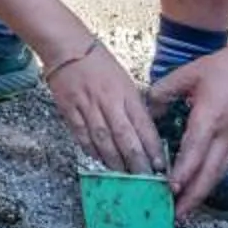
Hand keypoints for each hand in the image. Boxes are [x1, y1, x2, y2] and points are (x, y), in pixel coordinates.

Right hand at [44, 42, 163, 174]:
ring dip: (114, 161)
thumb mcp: (124, 81)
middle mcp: (108, 101)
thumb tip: (143, 133)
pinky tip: (99, 161)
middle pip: (124, 136)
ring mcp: (87, 106)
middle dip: (136, 161)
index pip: (143, 124)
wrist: (67, 48)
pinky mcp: (69, 110)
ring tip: (123, 176)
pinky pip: (82, 135)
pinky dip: (91, 150)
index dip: (152, 147)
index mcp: (126, 92)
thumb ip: (133, 106)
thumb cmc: (100, 63)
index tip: (160, 165)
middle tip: (144, 179)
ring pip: (103, 139)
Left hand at [149, 45, 227, 218]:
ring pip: (217, 174)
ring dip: (201, 194)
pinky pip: (222, 167)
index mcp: (209, 118)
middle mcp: (223, 135)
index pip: (194, 151)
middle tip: (176, 216)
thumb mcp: (188, 73)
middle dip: (193, 197)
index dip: (182, 173)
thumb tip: (146, 109)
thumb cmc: (222, 68)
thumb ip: (164, 92)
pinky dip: (209, 182)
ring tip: (184, 211)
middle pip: (209, 173)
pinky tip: (197, 190)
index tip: (170, 190)